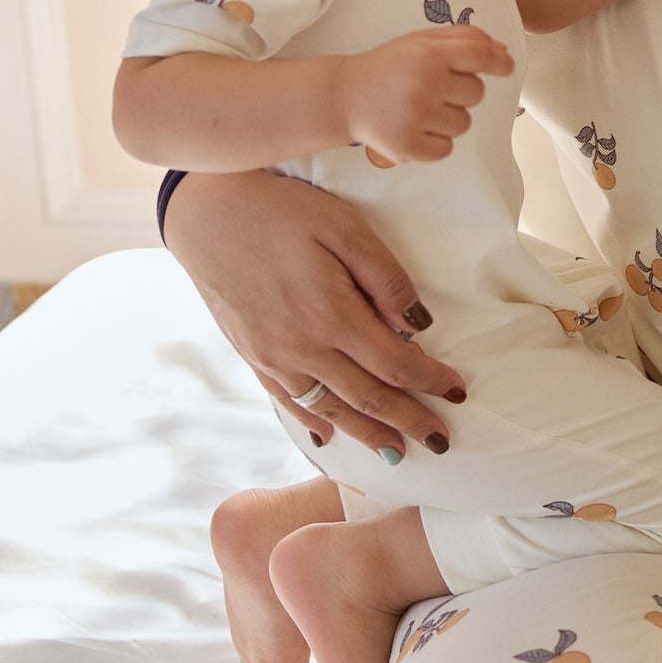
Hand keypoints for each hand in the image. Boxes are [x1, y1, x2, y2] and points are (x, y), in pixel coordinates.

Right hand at [163, 169, 467, 455]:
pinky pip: (289, 402)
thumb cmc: (280, 210)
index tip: (458, 392)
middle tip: (442, 442)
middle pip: (368, 398)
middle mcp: (302, 348)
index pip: (396, 364)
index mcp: (332, 316)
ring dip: (367, 434)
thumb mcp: (344, 228)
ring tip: (397, 452)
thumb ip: (385, 279)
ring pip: (330, 410)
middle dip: (409, 422)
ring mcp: (272, 358)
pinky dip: (315, 422)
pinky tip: (330, 435)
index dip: (431, 382)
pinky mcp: (251, 356)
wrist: (203, 212)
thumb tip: (418, 326)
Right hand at [339, 25, 515, 164]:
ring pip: (464, 123)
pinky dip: (437, 141)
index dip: (500, 62)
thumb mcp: (421, 41)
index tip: (505, 67)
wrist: (345, 96)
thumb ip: (463, 38)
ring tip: (422, 108)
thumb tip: (502, 50)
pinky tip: (416, 127)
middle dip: (462, 91)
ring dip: (450, 118)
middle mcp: (423, 84)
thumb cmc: (389, 66)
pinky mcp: (407, 147)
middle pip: (476, 93)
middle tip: (434, 88)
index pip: (480, 56)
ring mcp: (415, 118)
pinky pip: (447, 148)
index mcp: (428, 54)